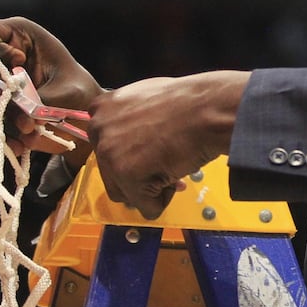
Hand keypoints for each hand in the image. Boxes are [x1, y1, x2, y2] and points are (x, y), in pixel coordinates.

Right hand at [0, 17, 100, 164]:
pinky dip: (6, 137)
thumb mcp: (68, 91)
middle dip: (4, 98)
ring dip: (6, 121)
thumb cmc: (80, 91)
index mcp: (19, 37)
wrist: (85, 114)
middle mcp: (4, 59)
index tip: (17, 62)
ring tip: (32, 135)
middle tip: (27, 119)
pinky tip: (21, 147)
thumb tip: (24, 118)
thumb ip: (44, 99)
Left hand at [88, 71, 249, 218]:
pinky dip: (163, 200)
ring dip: (149, 189)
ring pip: (125, 193)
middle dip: (139, 175)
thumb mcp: (146, 100)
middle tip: (165, 165)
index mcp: (101, 108)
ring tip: (173, 168)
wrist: (207, 108)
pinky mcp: (126, 176)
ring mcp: (110, 153)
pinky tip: (176, 174)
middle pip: (112, 173)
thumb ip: (130, 122)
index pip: (106, 148)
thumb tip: (133, 147)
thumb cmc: (187, 102)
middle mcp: (99, 129)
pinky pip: (146, 206)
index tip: (150, 150)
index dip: (131, 155)